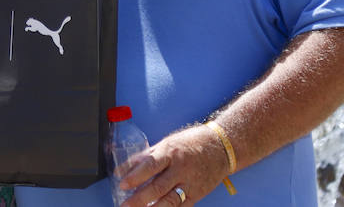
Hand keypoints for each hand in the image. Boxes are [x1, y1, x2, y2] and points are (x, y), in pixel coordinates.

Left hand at [114, 124, 229, 206]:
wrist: (221, 148)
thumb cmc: (192, 142)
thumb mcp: (167, 142)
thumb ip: (146, 156)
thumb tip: (124, 167)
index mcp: (171, 152)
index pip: (150, 165)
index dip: (135, 176)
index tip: (122, 184)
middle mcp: (180, 169)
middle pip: (158, 187)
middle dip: (139, 199)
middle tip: (125, 205)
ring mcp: (190, 183)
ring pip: (169, 201)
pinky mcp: (197, 194)